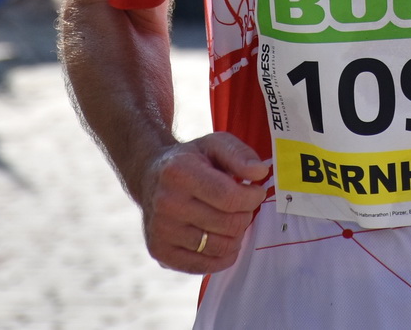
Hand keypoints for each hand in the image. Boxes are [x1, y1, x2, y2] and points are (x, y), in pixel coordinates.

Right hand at [138, 132, 269, 275]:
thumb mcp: (214, 144)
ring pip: (220, 247)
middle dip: (245, 215)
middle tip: (242, 206)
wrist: (150, 177)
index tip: (255, 191)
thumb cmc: (190, 160)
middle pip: (228, 224)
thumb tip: (260, 172)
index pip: (230, 197)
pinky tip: (221, 238)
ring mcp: (160, 231)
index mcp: (179, 172)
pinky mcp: (160, 252)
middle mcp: (166, 203)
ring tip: (230, 219)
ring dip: (235, 235)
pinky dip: (221, 256)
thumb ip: (239, 154)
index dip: (252, 197)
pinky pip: (205, 267)